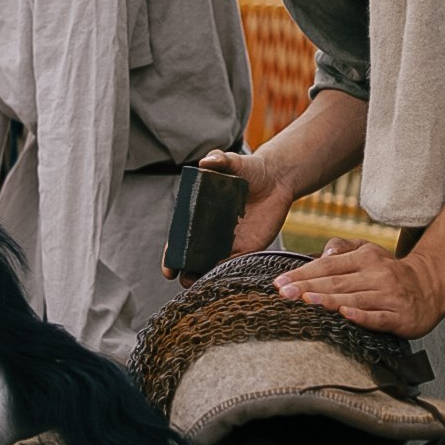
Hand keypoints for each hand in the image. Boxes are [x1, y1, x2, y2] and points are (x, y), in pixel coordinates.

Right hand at [161, 148, 295, 282]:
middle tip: (184, 279)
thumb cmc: (250, 169)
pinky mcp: (249, 248)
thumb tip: (206, 162)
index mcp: (200, 215)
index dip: (172, 255)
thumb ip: (219, 160)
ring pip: (212, 267)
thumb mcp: (233, 162)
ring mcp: (229, 243)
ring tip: (203, 285)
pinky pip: (236, 265)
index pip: (180, 240)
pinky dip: (229, 273)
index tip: (168, 268)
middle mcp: (211, 232)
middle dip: (186, 272)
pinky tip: (225, 278)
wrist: (276, 178)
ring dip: (205, 278)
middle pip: (193, 259)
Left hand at [272, 238, 444, 337]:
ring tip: (306, 301)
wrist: (430, 286)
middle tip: (284, 293)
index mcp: (365, 257)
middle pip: (337, 281)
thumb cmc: (389, 272)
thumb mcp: (368, 251)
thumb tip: (323, 251)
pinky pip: (378, 317)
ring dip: (329, 300)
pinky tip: (346, 315)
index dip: (303, 273)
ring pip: (354, 298)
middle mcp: (377, 274)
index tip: (280, 281)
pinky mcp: (400, 316)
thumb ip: (343, 248)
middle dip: (307, 287)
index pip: (328, 264)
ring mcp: (389, 295)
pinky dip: (362, 316)